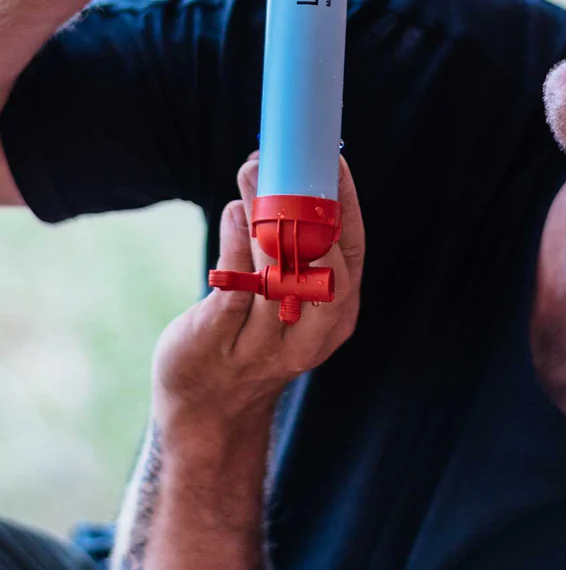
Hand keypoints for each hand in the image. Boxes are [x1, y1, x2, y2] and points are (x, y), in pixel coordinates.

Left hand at [152, 153, 364, 431]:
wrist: (208, 411)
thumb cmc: (252, 337)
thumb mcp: (291, 301)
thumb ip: (293, 248)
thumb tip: (278, 169)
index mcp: (338, 315)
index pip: (352, 250)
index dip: (344, 202)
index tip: (330, 158)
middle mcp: (309, 333)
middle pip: (322, 264)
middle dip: (305, 207)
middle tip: (283, 162)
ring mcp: (264, 342)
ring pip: (275, 271)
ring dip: (264, 214)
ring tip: (252, 173)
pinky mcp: (220, 340)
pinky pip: (233, 284)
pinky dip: (235, 240)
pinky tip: (233, 212)